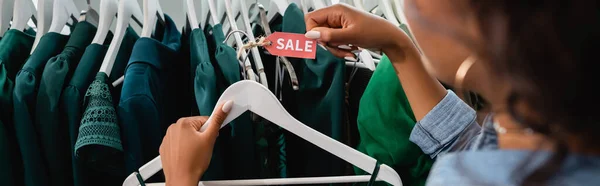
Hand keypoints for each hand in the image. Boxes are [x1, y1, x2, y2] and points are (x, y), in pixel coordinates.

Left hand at [160, 100, 232, 185]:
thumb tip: (225, 106)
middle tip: (203, 148)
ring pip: (187, 136)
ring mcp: (168, 139)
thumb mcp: (210, 139)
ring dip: (193, 143)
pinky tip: (188, 156)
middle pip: (195, 128)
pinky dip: (184, 149)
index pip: (204, 120)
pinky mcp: (165, 148)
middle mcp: (173, 128)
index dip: (211, 130)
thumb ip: (218, 120)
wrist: (181, 180)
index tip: (211, 137)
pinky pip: (179, 144)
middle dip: (202, 137)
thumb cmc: (193, 163)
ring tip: (195, 154)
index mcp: (183, 123)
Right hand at [304, 4, 418, 60]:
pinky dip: (340, 49)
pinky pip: (334, 43)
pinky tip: (350, 50)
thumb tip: (311, 35)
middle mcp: (336, 16)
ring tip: (348, 50)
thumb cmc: (375, 32)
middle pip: (318, 31)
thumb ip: (329, 35)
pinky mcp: (343, 33)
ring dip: (335, 48)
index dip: (313, 32)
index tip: (322, 42)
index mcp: (336, 10)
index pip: (311, 19)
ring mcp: (339, 25)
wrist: (390, 39)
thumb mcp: (351, 35)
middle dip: (327, 43)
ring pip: (325, 39)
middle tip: (339, 48)